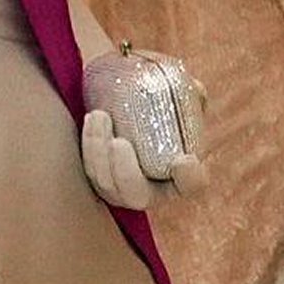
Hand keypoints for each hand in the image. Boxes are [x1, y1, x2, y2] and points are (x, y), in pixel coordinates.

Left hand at [80, 108, 207, 209]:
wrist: (126, 112)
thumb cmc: (159, 110)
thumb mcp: (179, 103)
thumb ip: (190, 96)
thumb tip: (195, 88)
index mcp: (179, 178)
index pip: (190, 185)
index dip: (189, 178)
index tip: (184, 159)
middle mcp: (148, 192)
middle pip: (136, 194)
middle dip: (125, 172)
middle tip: (119, 142)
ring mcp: (118, 191)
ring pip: (105, 183)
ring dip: (98, 152)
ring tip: (100, 116)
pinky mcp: (96, 180)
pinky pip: (88, 171)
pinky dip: (88, 146)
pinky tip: (91, 119)